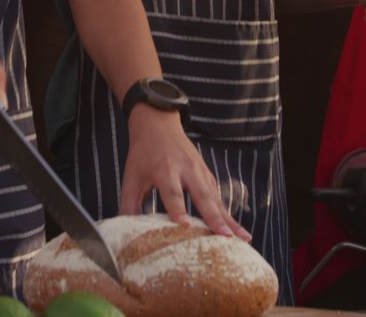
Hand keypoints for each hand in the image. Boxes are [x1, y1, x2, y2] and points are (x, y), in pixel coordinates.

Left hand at [119, 105, 251, 240]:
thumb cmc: (143, 154)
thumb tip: (122, 231)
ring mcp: (200, 172)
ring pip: (216, 199)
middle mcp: (186, 170)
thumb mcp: (131, 176)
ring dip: (229, 220)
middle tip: (225, 237)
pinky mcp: (207, 175)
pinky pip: (218, 197)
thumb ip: (128, 203)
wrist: (158, 124)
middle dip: (214, 218)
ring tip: (243, 239)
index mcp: (164, 169)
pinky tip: (238, 232)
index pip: (172, 192)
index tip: (185, 225)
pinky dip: (228, 214)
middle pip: (202, 196)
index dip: (177, 208)